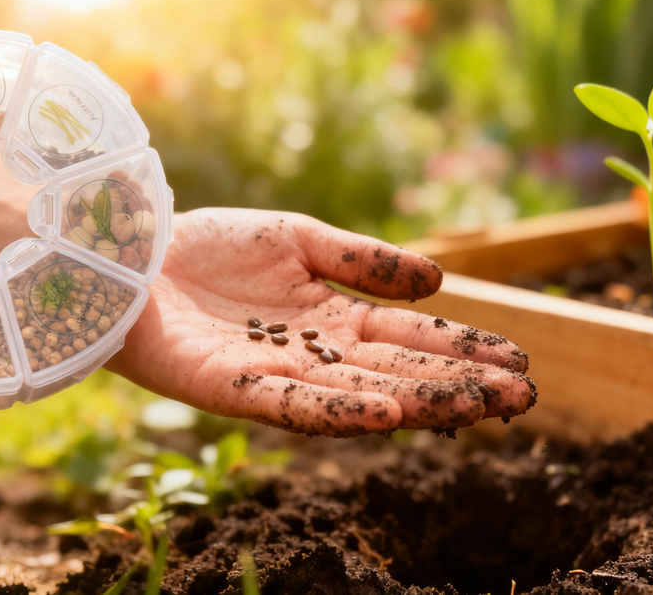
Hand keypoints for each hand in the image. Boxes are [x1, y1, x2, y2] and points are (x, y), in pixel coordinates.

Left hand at [108, 208, 534, 436]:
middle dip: (460, 384)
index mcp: (333, 318)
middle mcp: (315, 354)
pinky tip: (387, 413)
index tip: (518, 359)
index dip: (463, 348)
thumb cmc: (210, 245)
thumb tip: (439, 279)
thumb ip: (363, 260)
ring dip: (420, 402)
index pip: (412, 336)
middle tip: (522, 396)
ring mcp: (278, 375)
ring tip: (476, 407)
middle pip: (399, 371)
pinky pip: (295, 406)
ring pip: (361, 394)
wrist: (129, 254)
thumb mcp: (299, 238)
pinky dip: (341, 412)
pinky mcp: (234, 390)